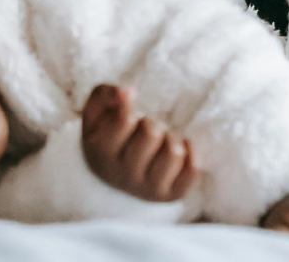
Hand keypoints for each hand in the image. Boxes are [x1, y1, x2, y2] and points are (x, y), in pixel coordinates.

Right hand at [81, 84, 198, 202]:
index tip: (126, 116)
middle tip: (144, 130)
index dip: (129, 109)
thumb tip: (129, 92)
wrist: (116, 176)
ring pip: (174, 152)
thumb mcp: (96, 113)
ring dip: (171, 138)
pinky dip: (191, 152)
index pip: (126, 118)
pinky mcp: (171, 196)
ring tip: (161, 142)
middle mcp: (122, 177)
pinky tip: (179, 150)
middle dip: (152, 123)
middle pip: (152, 133)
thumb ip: (104, 94)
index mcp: (100, 155)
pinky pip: (192, 168)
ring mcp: (147, 189)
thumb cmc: (108, 136)